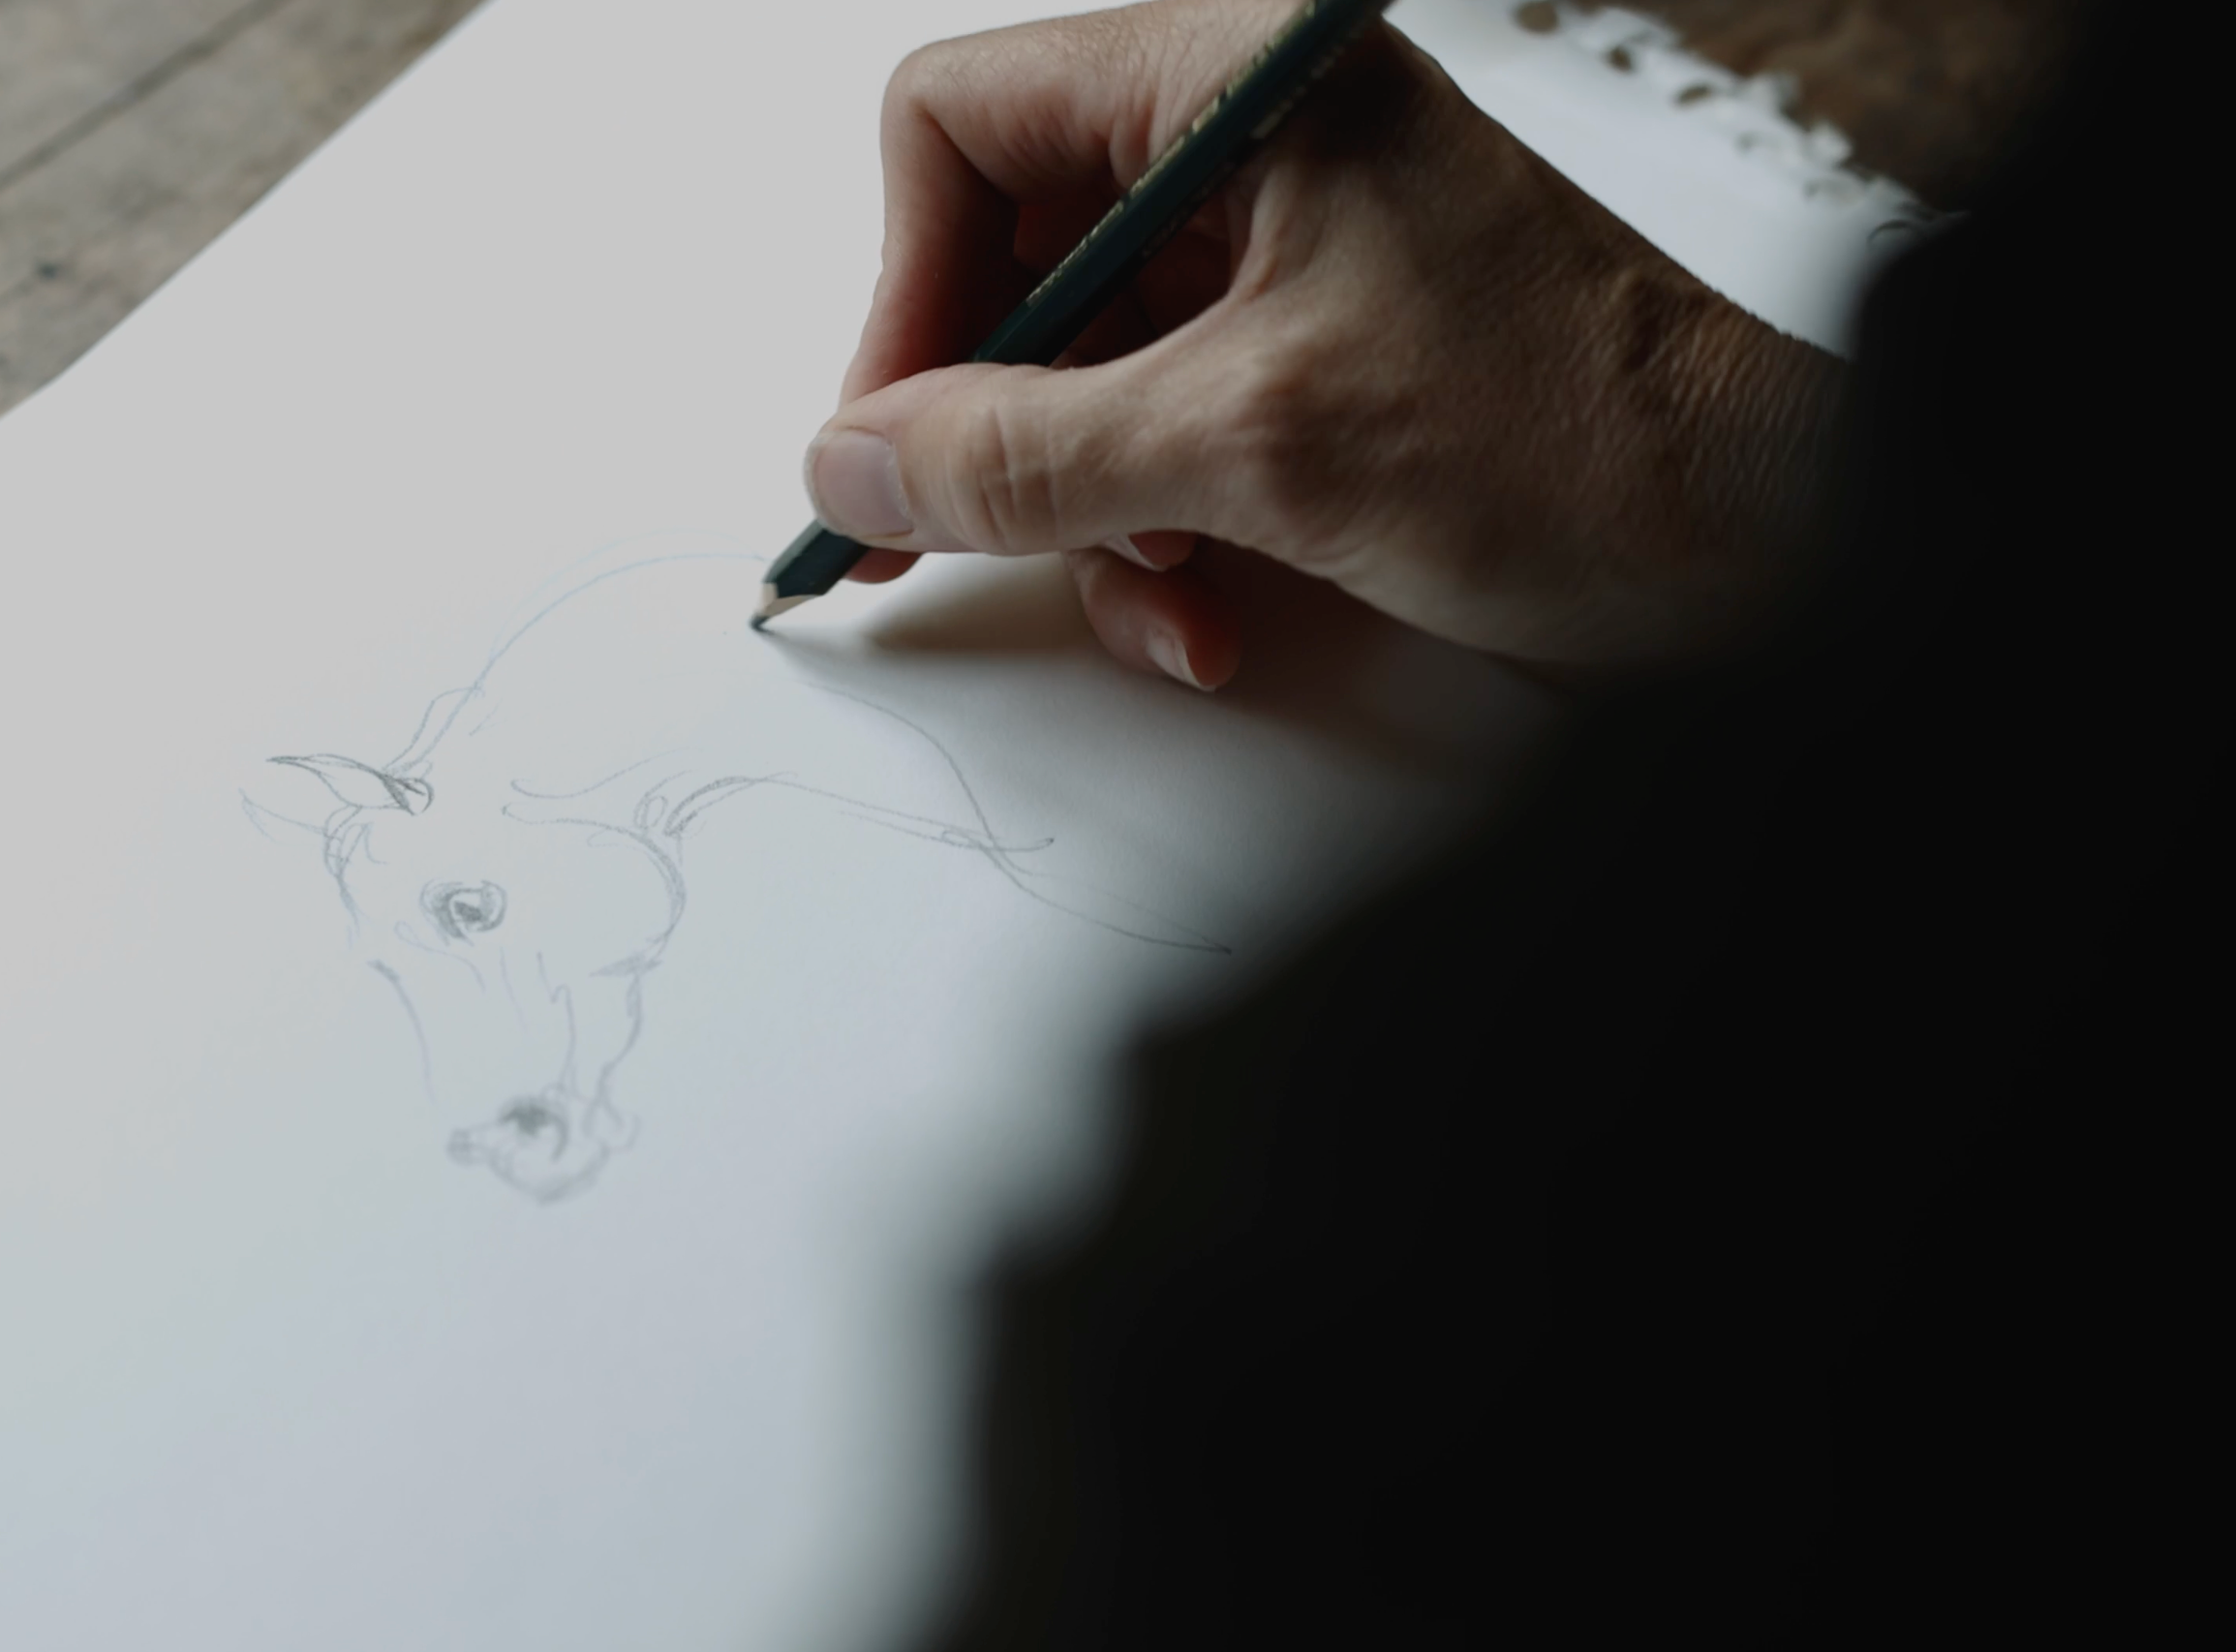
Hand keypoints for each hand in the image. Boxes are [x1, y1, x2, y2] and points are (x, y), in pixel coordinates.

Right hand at [807, 0, 1844, 685]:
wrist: (1768, 536)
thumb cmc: (1577, 436)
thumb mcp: (1256, 448)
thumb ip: (1023, 454)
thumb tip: (848, 465)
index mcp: (1238, 85)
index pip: (961, 128)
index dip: (903, 291)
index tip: (890, 439)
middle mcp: (1246, 147)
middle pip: (1005, 263)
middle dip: (990, 426)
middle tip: (935, 542)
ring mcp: (1281, 252)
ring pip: (1071, 372)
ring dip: (1084, 512)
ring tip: (1162, 594)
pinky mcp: (1308, 356)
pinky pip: (1153, 433)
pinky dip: (1157, 536)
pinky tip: (1212, 609)